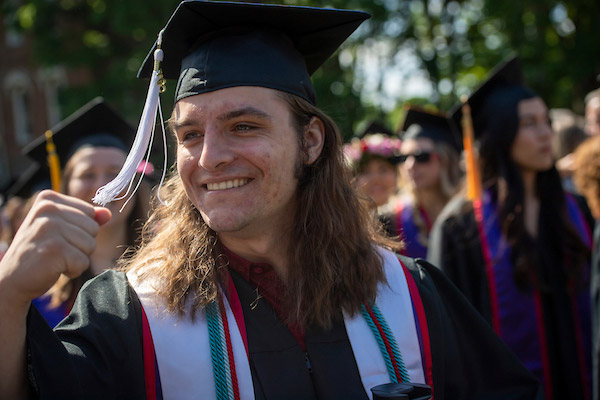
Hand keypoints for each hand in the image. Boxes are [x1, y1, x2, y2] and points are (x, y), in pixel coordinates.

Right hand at [0, 190, 110, 308]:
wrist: (12, 279)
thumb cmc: (39, 252)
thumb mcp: (60, 229)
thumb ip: (85, 219)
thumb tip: (108, 214)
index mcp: (48, 199)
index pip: (89, 213)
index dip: (80, 231)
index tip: (57, 237)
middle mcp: (47, 208)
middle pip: (93, 228)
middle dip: (80, 245)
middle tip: (55, 251)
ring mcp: (50, 228)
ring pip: (90, 245)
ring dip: (77, 258)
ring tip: (54, 259)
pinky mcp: (54, 249)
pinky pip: (83, 261)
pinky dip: (72, 270)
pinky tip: (53, 268)